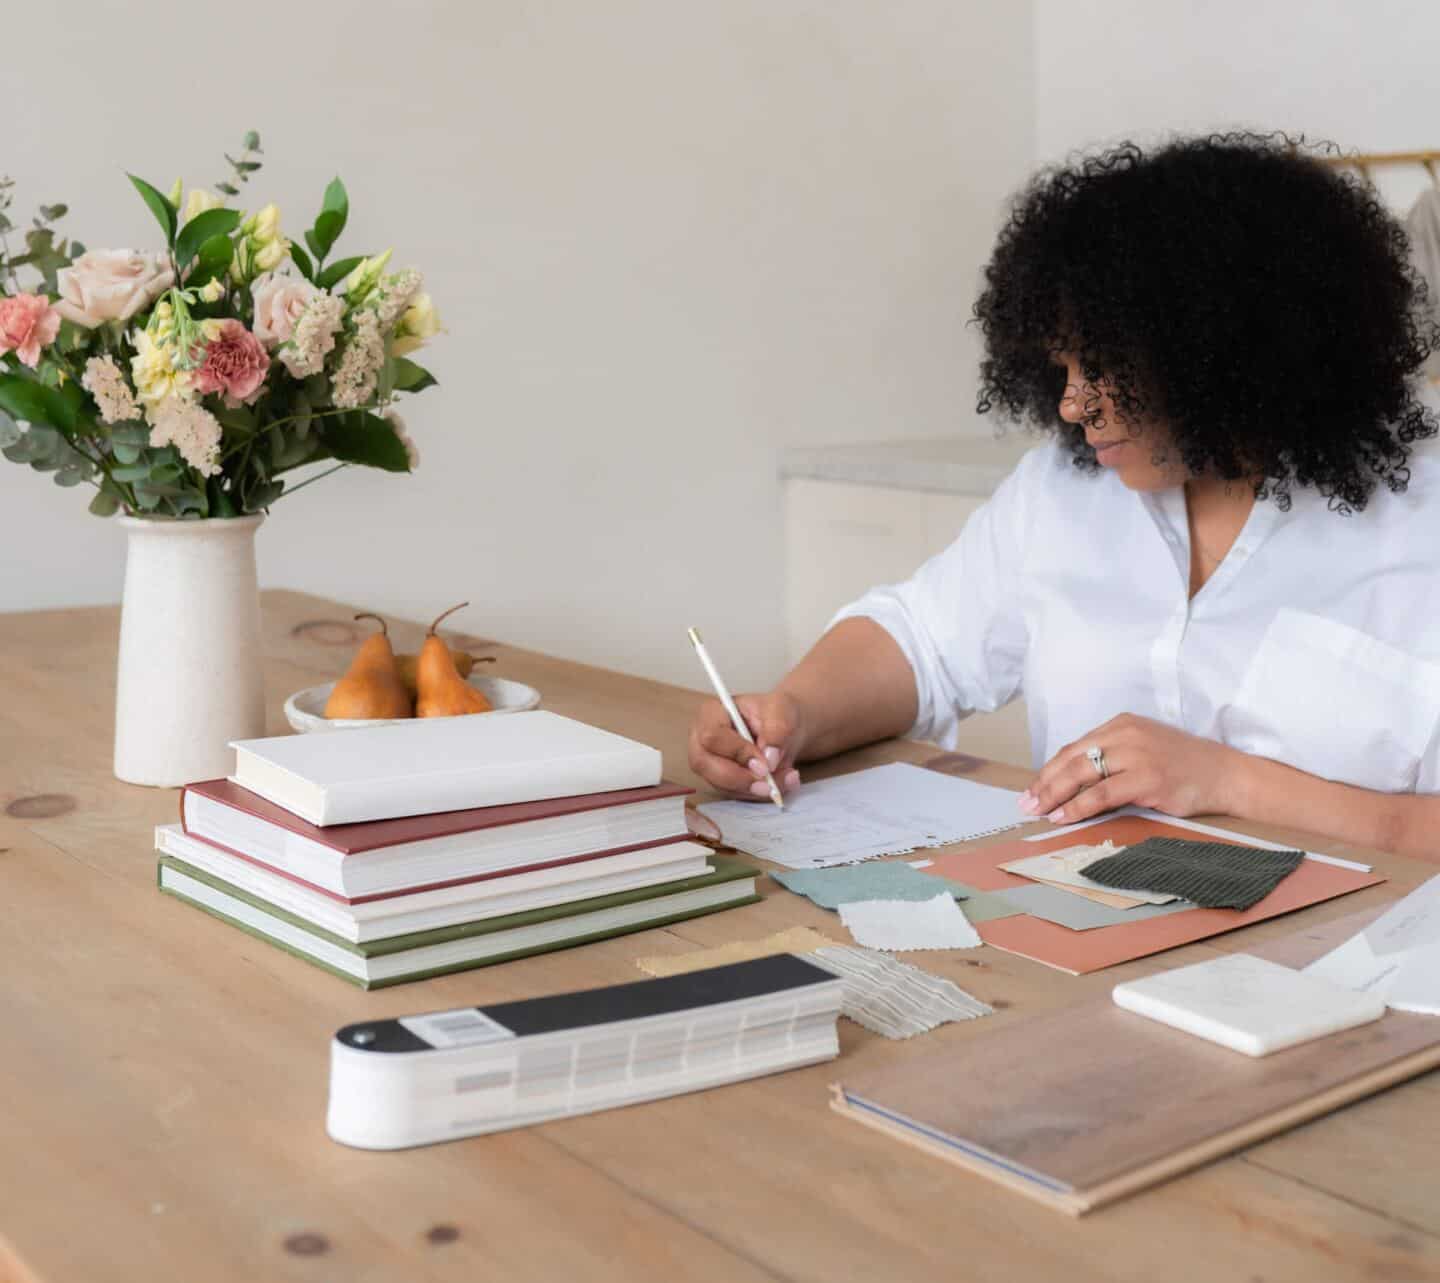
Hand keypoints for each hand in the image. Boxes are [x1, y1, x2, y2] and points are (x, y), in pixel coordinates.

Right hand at [687, 690, 805, 799]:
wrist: (783, 727)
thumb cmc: (775, 712)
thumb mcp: (781, 710)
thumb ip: (777, 730)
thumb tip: (770, 760)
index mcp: (710, 713)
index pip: (712, 736)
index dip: (737, 752)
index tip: (765, 764)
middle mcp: (701, 739)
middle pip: (705, 764)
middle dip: (740, 779)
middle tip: (769, 785)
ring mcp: (707, 762)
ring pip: (720, 784)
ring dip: (753, 789)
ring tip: (785, 780)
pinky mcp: (719, 781)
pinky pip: (733, 794)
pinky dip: (757, 794)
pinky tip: (779, 785)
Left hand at [1019, 713, 1245, 824]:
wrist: (1225, 774)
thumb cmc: (1183, 766)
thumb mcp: (1142, 750)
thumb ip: (1111, 758)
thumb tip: (1071, 783)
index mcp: (1121, 724)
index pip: (1074, 747)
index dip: (1050, 770)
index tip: (1033, 788)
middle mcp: (1126, 734)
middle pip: (1072, 759)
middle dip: (1045, 783)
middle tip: (1027, 802)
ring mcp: (1137, 754)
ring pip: (1082, 774)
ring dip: (1055, 795)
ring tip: (1040, 811)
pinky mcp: (1147, 778)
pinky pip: (1101, 793)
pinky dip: (1078, 806)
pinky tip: (1064, 816)